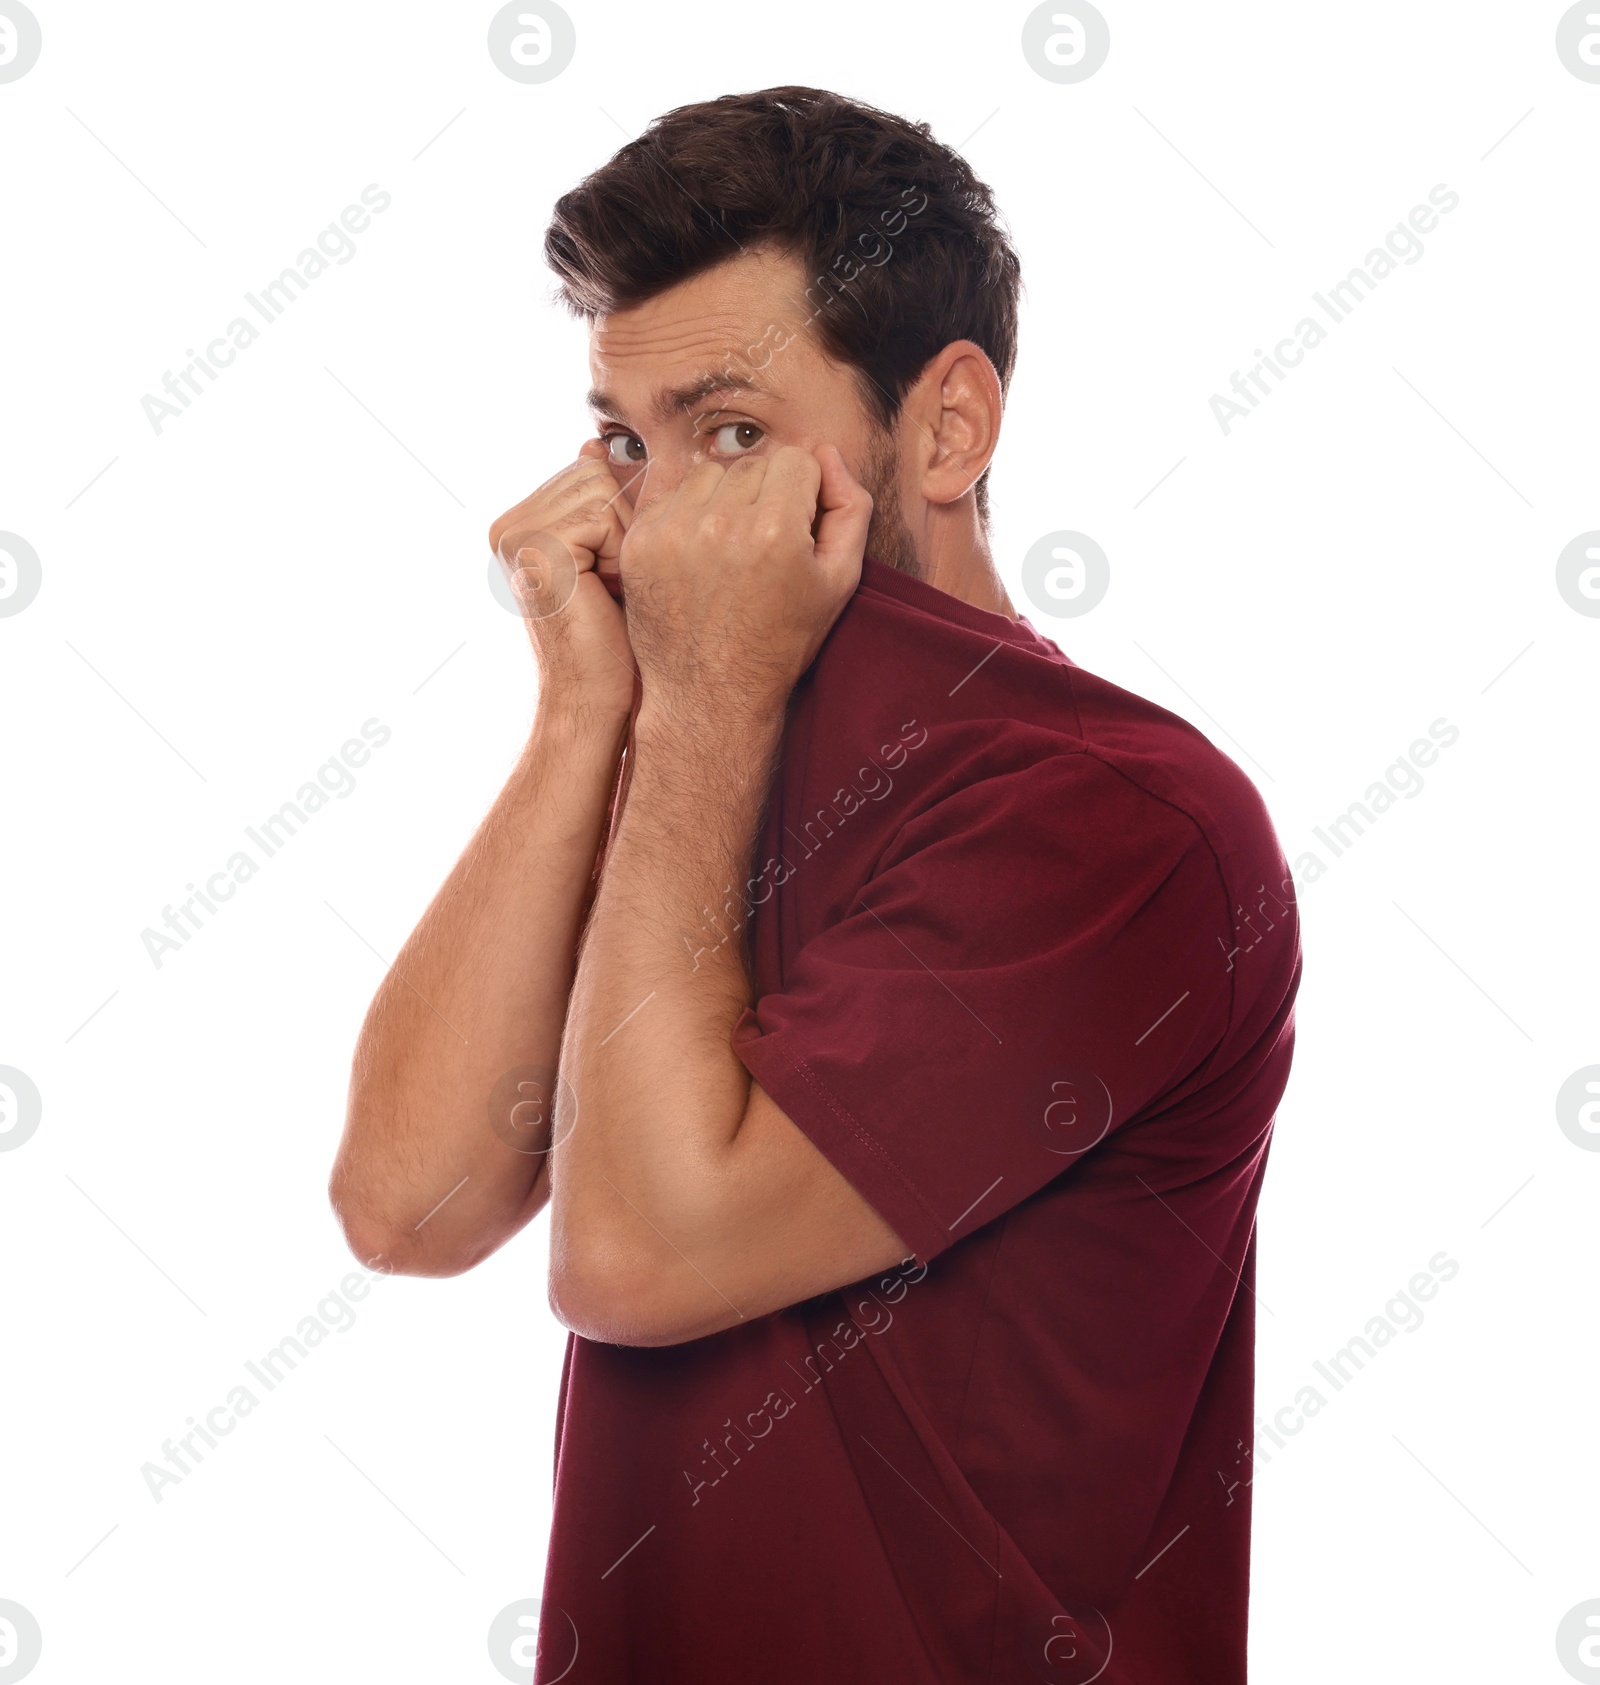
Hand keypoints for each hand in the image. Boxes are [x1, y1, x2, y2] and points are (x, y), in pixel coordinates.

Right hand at [487, 441, 640, 727]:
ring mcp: (516, 534)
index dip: (621, 518)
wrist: (595, 702)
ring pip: (606, 489)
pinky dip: (623, 554)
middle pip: (597, 474)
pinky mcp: (537, 547)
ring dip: (626, 542)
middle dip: (624, 527)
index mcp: (519, 524)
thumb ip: (598, 504)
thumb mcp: (609, 558)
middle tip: (611, 586)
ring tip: (608, 591)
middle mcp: (508, 525)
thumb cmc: (613, 640)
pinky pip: (608, 514)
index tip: (610, 576)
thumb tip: (594, 443)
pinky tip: (606, 594)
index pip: (588, 473)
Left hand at [618, 444, 871, 726]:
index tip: (796, 531)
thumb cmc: (781, 640)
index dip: (804, 493)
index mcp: (777, 529)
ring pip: (710, 475)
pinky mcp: (641, 543)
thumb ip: (849, 507)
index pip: (798, 459)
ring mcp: (675, 531)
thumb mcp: (839, 581)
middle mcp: (722, 523)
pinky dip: (687, 518)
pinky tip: (698, 558)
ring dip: (723, 500)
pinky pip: (671, 497)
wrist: (712, 694)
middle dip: (765, 495)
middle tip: (763, 547)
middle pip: (754, 464)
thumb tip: (827, 452)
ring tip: (730, 551)